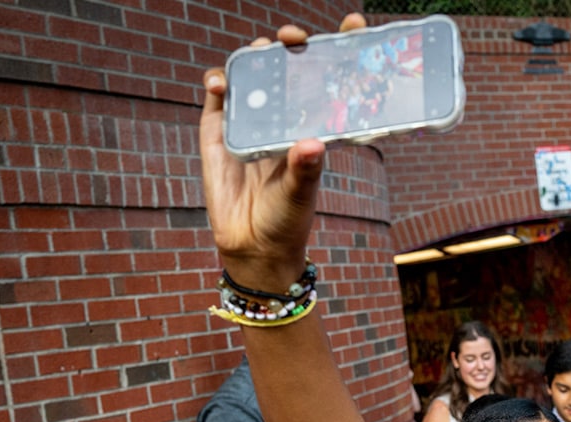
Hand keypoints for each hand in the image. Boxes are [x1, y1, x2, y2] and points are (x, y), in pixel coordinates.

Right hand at [198, 14, 365, 288]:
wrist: (253, 247)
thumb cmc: (287, 220)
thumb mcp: (301, 195)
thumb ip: (305, 170)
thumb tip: (312, 144)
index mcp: (312, 127)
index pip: (329, 80)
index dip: (339, 50)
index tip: (352, 26)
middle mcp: (283, 118)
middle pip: (288, 68)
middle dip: (292, 46)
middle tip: (294, 39)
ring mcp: (250, 122)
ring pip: (253, 76)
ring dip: (254, 58)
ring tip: (261, 51)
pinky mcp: (219, 133)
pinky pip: (218, 100)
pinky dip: (218, 84)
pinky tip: (220, 83)